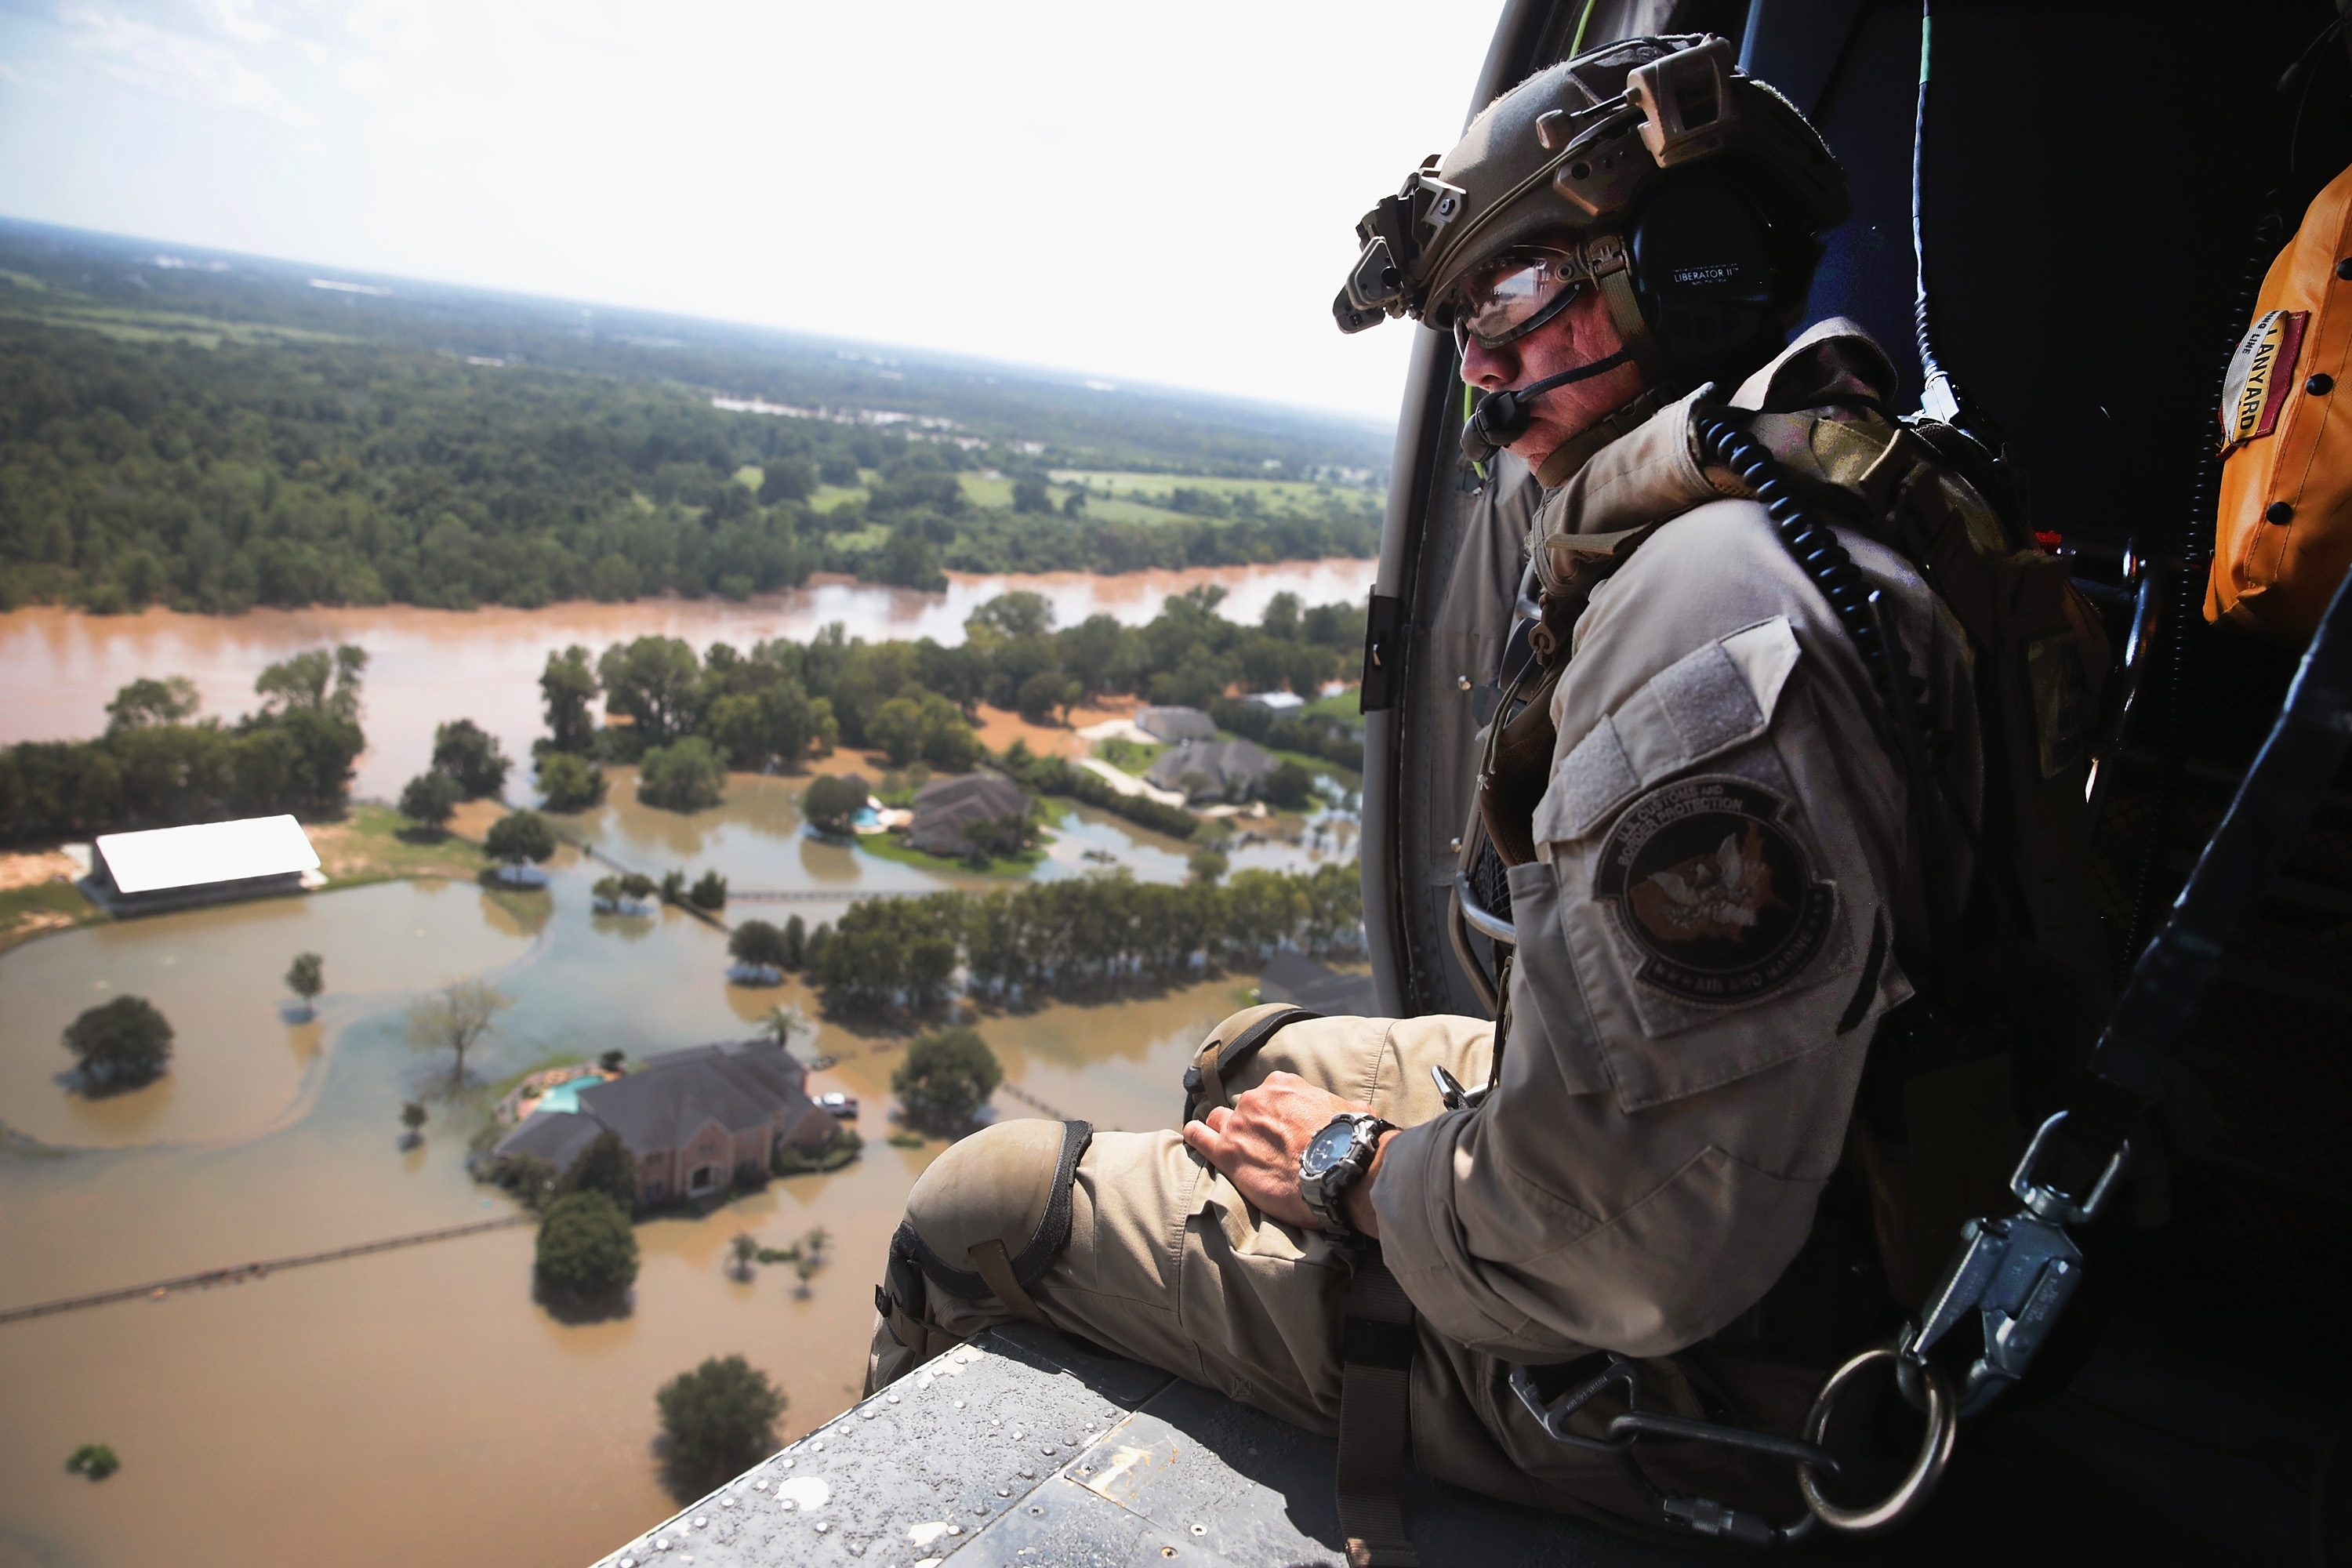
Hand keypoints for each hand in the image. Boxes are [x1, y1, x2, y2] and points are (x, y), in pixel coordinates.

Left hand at [1182, 1071, 1385, 1237]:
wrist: (1341, 1168)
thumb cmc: (1352, 1140)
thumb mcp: (1353, 1110)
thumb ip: (1338, 1108)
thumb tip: (1351, 1114)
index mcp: (1284, 1085)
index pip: (1271, 1092)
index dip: (1277, 1112)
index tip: (1285, 1127)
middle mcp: (1257, 1098)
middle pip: (1246, 1109)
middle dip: (1253, 1124)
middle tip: (1268, 1146)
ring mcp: (1239, 1125)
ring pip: (1218, 1120)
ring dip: (1224, 1130)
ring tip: (1231, 1145)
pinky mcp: (1227, 1154)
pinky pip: (1198, 1137)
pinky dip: (1196, 1136)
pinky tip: (1196, 1138)